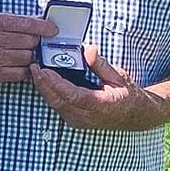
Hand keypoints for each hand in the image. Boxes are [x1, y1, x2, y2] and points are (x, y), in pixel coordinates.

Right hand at [0, 12, 58, 83]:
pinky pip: (22, 72)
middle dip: (34, 42)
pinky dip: (25, 68)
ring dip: (30, 56)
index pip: (26, 24)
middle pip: (30, 42)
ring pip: (28, 58)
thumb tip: (44, 21)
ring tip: (21, 53)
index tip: (54, 30)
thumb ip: (19, 21)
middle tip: (31, 43)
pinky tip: (20, 64)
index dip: (44, 27)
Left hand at [27, 48, 169, 130]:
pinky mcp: (73, 119)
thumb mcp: (120, 77)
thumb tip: (89, 49)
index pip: (72, 95)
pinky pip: (56, 105)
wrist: (135, 116)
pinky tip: (44, 80)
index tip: (44, 70)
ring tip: (35, 70)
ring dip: (43, 87)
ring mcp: (78, 120)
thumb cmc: (129, 95)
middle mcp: (86, 116)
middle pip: (58, 100)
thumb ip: (102, 65)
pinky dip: (49, 92)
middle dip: (43, 83)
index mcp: (101, 106)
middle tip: (34, 66)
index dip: (56, 83)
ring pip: (54, 103)